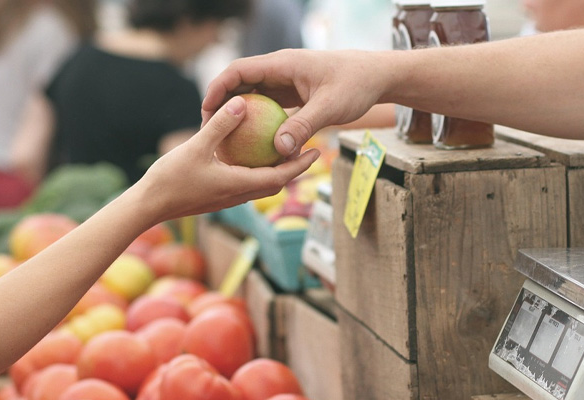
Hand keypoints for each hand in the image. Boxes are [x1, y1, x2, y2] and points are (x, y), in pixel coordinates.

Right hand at [139, 95, 320, 223]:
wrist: (148, 206)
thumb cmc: (170, 179)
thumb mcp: (196, 147)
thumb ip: (220, 125)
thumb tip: (242, 102)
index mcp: (239, 185)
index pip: (280, 177)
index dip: (300, 165)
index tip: (317, 151)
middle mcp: (238, 195)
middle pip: (276, 183)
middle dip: (294, 168)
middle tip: (308, 149)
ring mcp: (227, 198)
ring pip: (260, 185)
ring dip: (276, 171)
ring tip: (284, 151)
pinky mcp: (217, 197)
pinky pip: (244, 183)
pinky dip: (255, 171)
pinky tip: (249, 155)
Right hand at [202, 50, 387, 158]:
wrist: (376, 77)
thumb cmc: (356, 85)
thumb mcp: (330, 107)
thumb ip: (303, 127)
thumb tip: (279, 150)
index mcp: (282, 64)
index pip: (239, 70)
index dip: (218, 88)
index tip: (206, 111)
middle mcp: (280, 70)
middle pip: (240, 83)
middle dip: (222, 104)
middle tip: (209, 130)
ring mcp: (286, 82)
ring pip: (253, 96)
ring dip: (239, 115)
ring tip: (226, 139)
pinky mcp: (293, 94)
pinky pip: (268, 107)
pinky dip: (258, 122)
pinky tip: (253, 145)